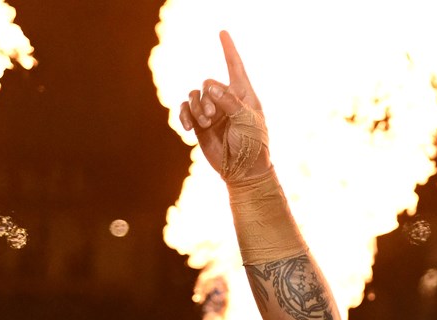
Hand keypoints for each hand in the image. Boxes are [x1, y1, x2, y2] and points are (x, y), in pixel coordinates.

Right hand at [178, 31, 270, 183]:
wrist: (243, 171)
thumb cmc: (252, 145)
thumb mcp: (246, 121)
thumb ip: (229, 102)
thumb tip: (210, 87)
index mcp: (244, 95)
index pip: (235, 67)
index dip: (228, 49)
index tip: (222, 32)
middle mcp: (227, 100)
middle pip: (208, 84)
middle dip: (207, 98)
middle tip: (212, 116)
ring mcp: (212, 111)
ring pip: (194, 96)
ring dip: (196, 108)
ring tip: (204, 123)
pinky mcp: (199, 124)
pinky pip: (185, 110)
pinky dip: (183, 115)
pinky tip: (187, 128)